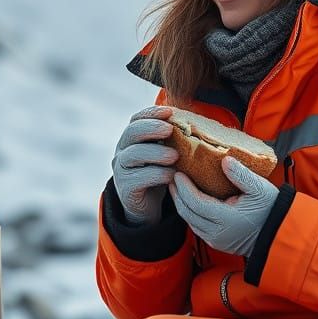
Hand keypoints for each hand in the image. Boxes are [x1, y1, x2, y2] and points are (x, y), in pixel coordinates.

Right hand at [111, 106, 179, 225]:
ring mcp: (121, 170)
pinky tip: (172, 175)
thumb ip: (173, 140)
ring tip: (175, 156)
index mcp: (132, 139)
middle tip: (170, 130)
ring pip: (133, 155)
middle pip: (132, 133)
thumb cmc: (159, 174)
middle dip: (151, 128)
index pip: (136, 119)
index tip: (170, 111)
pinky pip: (138, 178)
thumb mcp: (166, 154)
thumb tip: (196, 124)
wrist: (147, 207)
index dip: (152, 113)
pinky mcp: (125, 189)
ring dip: (156, 153)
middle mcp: (122, 151)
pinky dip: (157, 175)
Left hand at [169, 157, 278, 256]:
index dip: (184, 188)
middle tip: (172, 178)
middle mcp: (217, 233)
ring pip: (189, 222)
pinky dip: (190, 214)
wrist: (278, 234)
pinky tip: (189, 202)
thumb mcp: (260, 188)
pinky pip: (196, 228)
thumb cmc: (271, 209)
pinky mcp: (217, 243)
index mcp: (227, 219)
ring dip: (181, 205)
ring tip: (177, 188)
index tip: (178, 174)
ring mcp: (216, 240)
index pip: (196, 203)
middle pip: (187, 213)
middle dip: (177, 195)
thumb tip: (224, 160)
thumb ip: (241, 174)